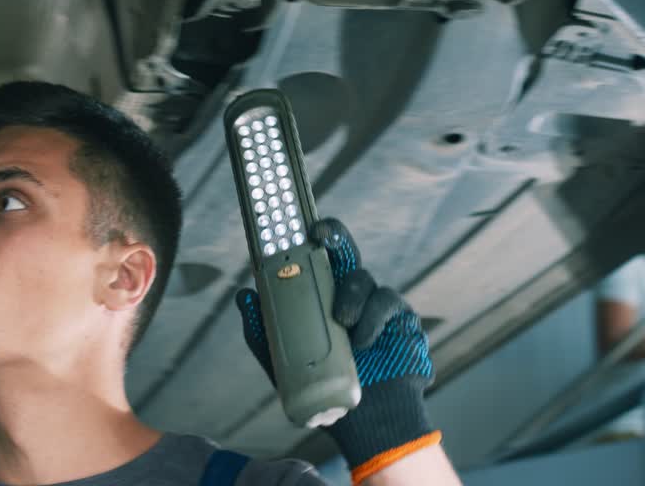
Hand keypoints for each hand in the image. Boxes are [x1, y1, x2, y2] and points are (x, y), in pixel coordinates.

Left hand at [236, 218, 439, 480]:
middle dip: (334, 234)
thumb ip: (265, 330)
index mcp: (323, 294)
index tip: (298, 223)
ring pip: (363, 278)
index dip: (310, 236)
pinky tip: (363, 339)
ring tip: (342, 322)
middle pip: (344, 250)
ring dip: (350, 294)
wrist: (365, 421)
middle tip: (320, 235)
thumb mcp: (285, 361)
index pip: (317, 257)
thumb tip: (243, 295)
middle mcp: (350, 291)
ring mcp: (376, 303)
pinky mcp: (401, 318)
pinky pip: (386, 303)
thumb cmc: (323, 387)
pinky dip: (372, 318)